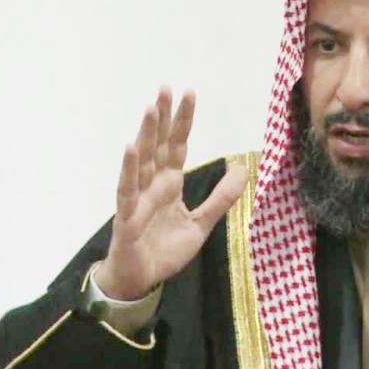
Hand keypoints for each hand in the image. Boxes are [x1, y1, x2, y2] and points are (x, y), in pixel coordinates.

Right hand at [94, 87, 247, 299]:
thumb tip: (242, 168)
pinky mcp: (127, 217)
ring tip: (150, 108)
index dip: (183, 121)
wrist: (141, 280)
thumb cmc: (164, 250)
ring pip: (142, 160)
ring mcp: (138, 198)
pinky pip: (127, 190)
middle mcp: (152, 185)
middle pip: (158, 145)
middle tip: (166, 88)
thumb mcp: (202, 224)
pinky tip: (130, 148)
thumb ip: (221, 198)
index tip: (188, 93)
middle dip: (162, 117)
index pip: (177, 146)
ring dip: (146, 134)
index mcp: (170, 184)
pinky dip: (129, 169)